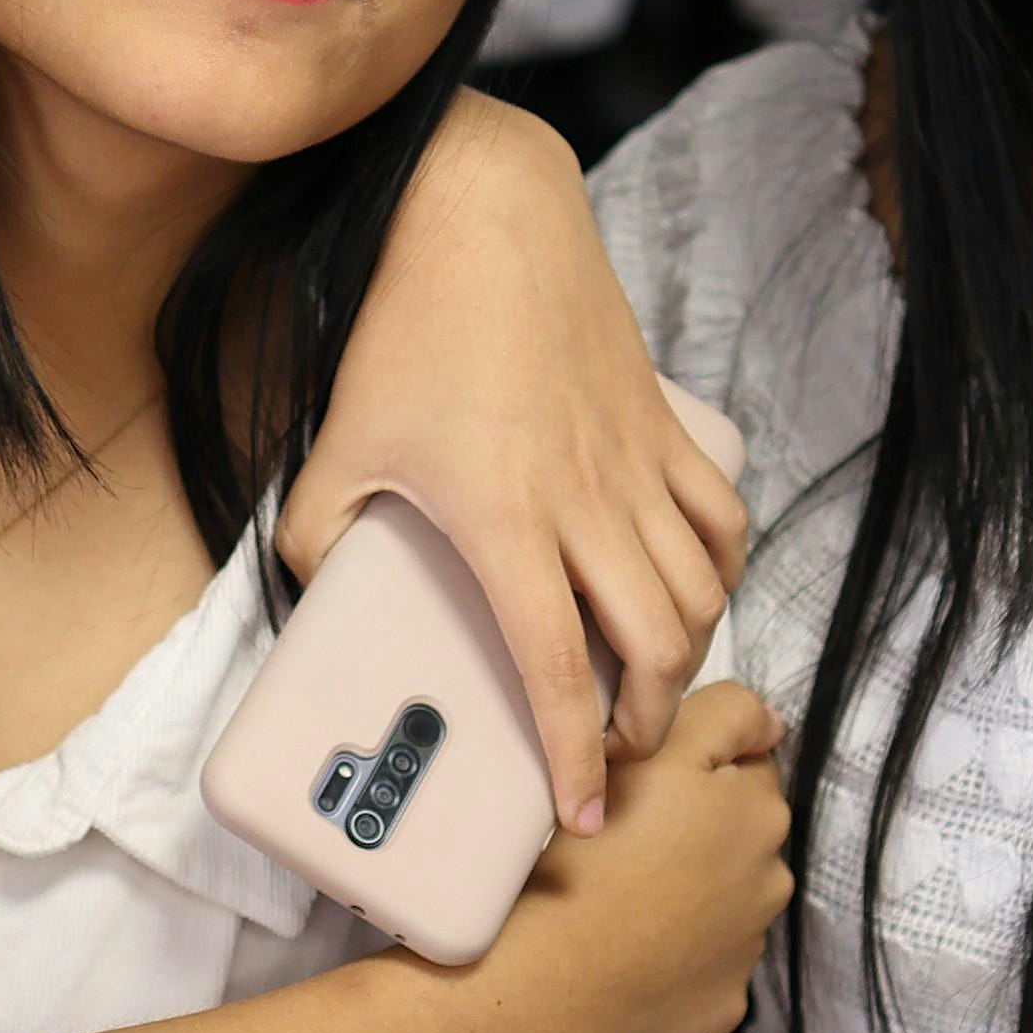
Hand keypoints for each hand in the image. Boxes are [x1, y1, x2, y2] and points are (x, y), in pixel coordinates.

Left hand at [284, 95, 742, 832]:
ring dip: (687, 656)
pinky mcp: (664, 424)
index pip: (553, 668)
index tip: (583, 815)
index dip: (573, 756)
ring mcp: (636, 462)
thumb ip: (317, 535)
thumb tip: (310, 604)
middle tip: (616, 753)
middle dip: (645, 721)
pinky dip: (722, 570)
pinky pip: (722, 518)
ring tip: (651, 687)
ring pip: (700, 590)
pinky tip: (694, 592)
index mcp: (504, 521)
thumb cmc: (405, 330)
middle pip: (654, 645)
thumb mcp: (339, 443)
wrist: (483, 218)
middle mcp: (587, 502)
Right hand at [465, 680, 791, 1032]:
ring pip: (725, 895)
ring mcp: (746, 945)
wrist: (549, 987)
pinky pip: (704, 960)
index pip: (746, 758)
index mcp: (756, 809)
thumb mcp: (653, 753)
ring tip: (621, 894)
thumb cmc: (586, 863)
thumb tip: (772, 724)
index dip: (694, 761)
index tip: (648, 782)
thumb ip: (726, 719)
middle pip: (739, 830)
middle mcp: (768, 877)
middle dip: (699, 826)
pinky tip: (629, 946)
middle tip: (625, 835)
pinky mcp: (723, 1000)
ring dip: (691, 888)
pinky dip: (678, 951)